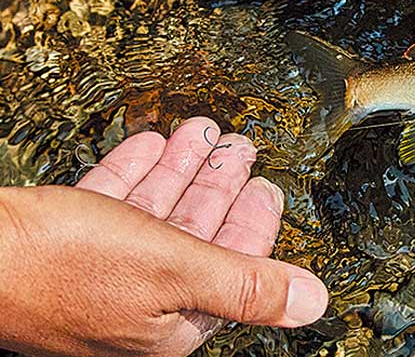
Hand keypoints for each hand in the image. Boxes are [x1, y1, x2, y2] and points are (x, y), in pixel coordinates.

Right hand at [0, 117, 327, 356]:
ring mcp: (97, 272)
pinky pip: (112, 205)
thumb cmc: (62, 266)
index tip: (267, 186)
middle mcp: (136, 301)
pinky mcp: (64, 244)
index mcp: (171, 321)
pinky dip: (134, 173)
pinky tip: (148, 144)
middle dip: (218, 186)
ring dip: (180, 170)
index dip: (253, 223)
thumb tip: (313, 303)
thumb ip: (248, 284)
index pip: (232, 267)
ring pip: (153, 213)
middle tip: (241, 147)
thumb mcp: (174, 270)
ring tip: (201, 132)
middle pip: (193, 234)